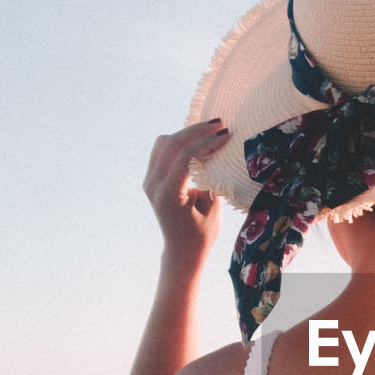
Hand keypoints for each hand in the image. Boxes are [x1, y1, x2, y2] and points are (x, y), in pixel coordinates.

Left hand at [143, 119, 227, 258]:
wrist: (182, 250)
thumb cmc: (202, 233)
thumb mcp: (212, 207)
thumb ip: (211, 178)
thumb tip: (216, 151)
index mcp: (168, 194)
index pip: (185, 157)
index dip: (206, 142)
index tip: (226, 134)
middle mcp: (153, 185)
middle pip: (171, 143)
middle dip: (196, 131)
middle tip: (219, 123)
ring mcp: (149, 180)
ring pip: (163, 143)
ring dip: (186, 133)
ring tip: (209, 131)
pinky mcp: (151, 178)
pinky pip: (161, 151)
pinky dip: (179, 142)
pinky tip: (196, 141)